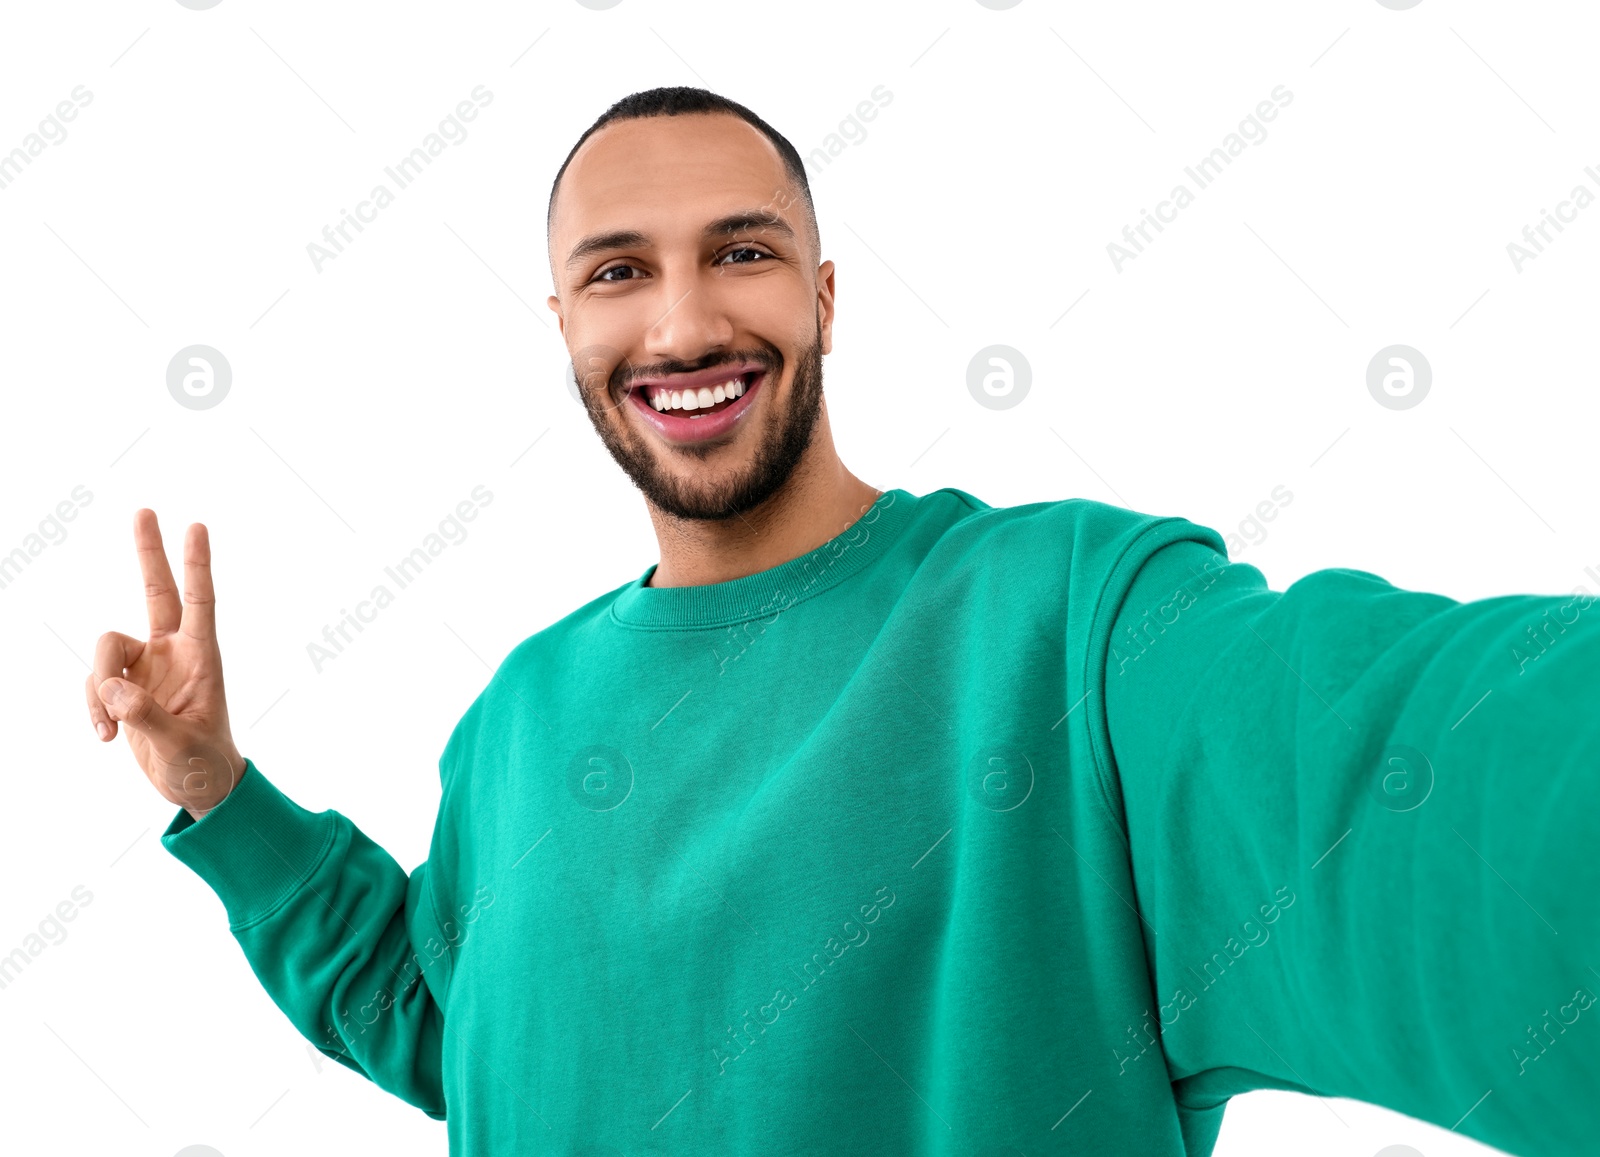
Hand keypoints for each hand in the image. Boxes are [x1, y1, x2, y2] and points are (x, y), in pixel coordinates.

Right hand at [85, 510, 245, 818]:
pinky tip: (106, 735)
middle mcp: (173, 652)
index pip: (200, 602)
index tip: (196, 526)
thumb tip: (114, 690)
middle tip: (145, 510)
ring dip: (98, 685)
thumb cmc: (204, 762)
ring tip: (111, 729)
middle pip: (156, 592)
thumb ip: (148, 718)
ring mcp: (147, 666)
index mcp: (203, 657)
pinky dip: (93, 706)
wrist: (196, 785)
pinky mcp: (124, 685)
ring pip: (106, 649)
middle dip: (149, 553)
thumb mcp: (182, 745)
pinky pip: (95, 682)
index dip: (197, 565)